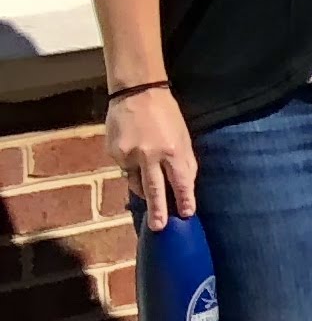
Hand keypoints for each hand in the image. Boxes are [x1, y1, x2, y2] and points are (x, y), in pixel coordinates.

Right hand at [110, 87, 197, 225]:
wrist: (137, 93)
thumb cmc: (166, 115)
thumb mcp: (183, 136)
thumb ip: (184, 161)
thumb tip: (185, 185)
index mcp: (173, 150)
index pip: (181, 181)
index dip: (185, 199)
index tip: (187, 213)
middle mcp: (150, 155)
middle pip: (155, 190)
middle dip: (158, 210)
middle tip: (159, 227)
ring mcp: (129, 155)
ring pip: (135, 182)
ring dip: (142, 191)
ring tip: (147, 198)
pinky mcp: (114, 153)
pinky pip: (124, 169)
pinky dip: (131, 169)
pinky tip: (134, 159)